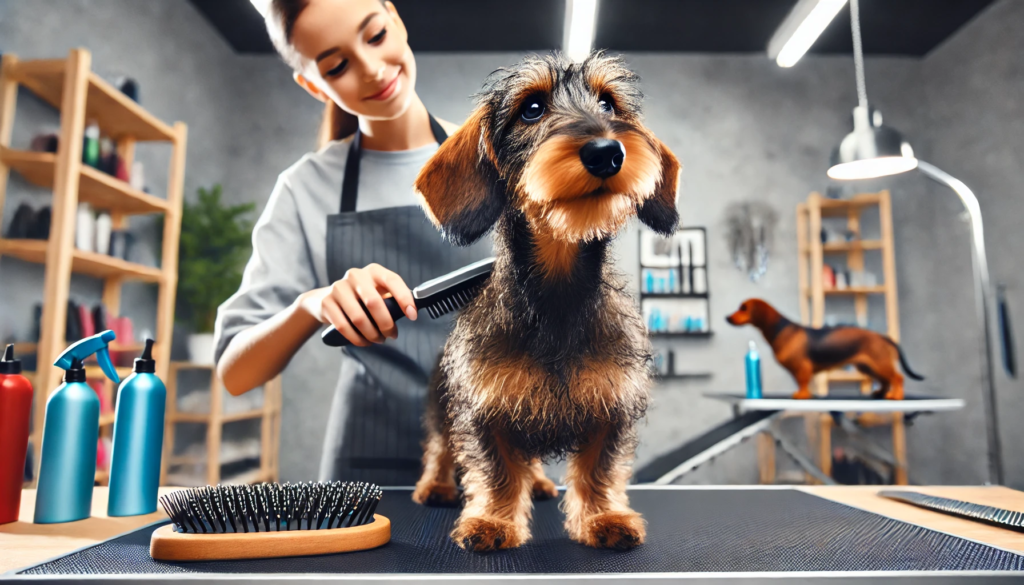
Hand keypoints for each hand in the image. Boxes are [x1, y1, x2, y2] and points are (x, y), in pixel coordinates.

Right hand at [298, 263, 416, 346]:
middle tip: (392, 336)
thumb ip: (393, 299)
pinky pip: (344, 326)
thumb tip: (412, 313)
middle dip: (386, 324)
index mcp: (373, 271)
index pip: (393, 280)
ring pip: (359, 318)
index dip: (404, 298)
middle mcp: (356, 275)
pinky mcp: (327, 302)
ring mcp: (339, 287)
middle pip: (374, 303)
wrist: (325, 299)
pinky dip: (357, 339)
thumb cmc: (361, 298)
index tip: (412, 316)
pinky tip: (364, 342)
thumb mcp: (377, 292)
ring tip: (378, 340)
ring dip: (372, 335)